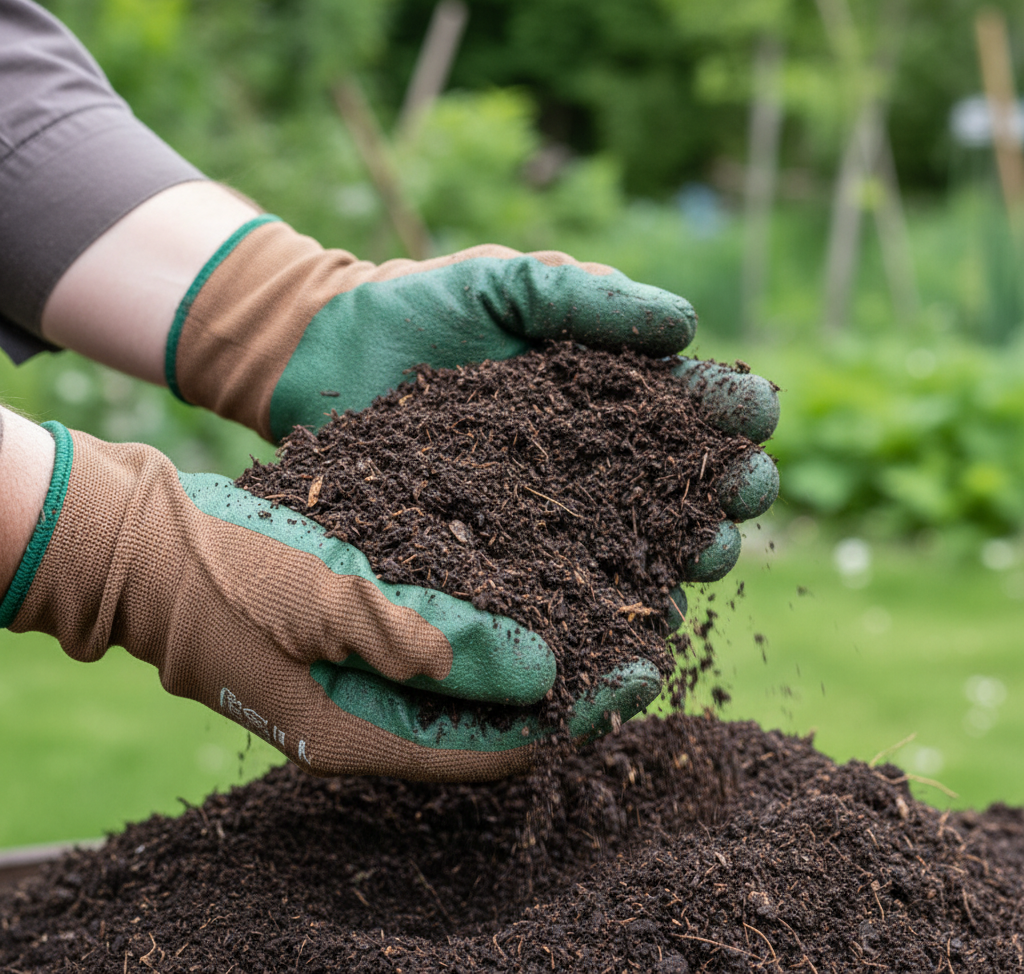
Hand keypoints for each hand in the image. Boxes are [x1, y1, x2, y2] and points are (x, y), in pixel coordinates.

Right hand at [0, 422, 658, 778]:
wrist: (144, 537)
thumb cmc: (223, 568)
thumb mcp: (326, 600)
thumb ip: (431, 640)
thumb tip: (543, 673)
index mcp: (370, 732)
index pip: (499, 750)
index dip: (576, 718)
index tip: (642, 673)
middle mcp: (381, 711)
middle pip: (502, 717)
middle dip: (575, 681)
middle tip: (646, 635)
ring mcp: (372, 670)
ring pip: (484, 669)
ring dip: (545, 635)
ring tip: (611, 591)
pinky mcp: (368, 623)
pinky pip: (453, 626)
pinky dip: (499, 603)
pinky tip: (538, 557)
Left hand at [166, 215, 778, 575]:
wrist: (336, 356)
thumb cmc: (427, 309)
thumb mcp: (509, 286)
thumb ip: (589, 298)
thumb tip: (686, 324)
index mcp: (612, 392)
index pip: (695, 407)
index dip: (734, 410)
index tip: (753, 414)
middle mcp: (598, 462)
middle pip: (688, 487)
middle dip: (729, 490)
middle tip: (741, 491)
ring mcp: (558, 517)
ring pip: (645, 549)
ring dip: (687, 554)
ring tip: (702, 554)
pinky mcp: (510, 559)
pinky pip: (571, 590)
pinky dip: (612, 607)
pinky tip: (638, 617)